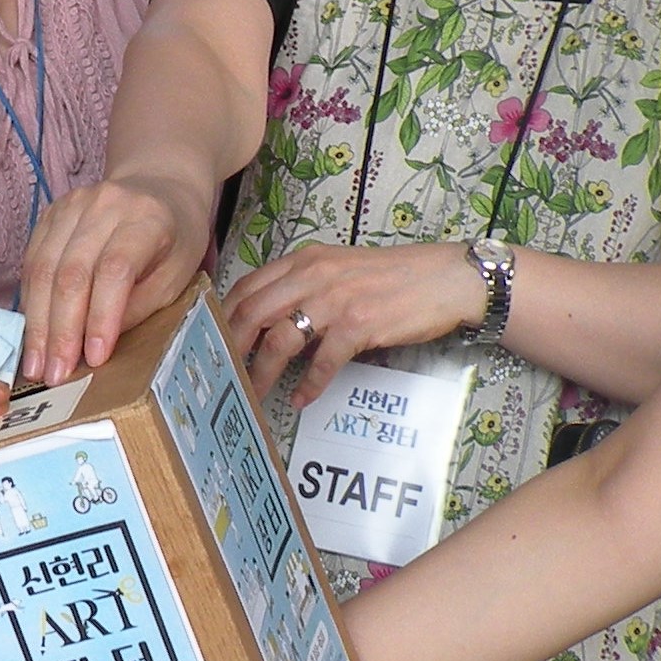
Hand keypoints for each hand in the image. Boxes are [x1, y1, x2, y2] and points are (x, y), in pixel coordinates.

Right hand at [16, 177, 208, 385]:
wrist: (159, 185)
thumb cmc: (175, 238)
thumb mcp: (177, 276)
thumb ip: (140, 306)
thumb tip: (96, 348)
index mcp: (147, 218)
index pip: (114, 270)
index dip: (100, 317)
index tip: (93, 359)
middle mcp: (105, 204)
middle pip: (70, 271)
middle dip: (60, 330)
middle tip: (54, 374)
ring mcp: (72, 204)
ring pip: (42, 268)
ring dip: (37, 322)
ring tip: (36, 364)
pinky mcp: (50, 212)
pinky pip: (31, 261)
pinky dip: (30, 301)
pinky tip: (32, 332)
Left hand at [222, 241, 488, 405]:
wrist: (446, 278)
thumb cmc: (394, 276)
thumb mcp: (339, 268)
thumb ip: (304, 285)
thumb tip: (272, 317)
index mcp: (304, 260)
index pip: (247, 287)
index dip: (225, 316)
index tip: (214, 340)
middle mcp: (313, 276)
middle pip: (253, 314)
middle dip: (233, 348)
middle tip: (225, 373)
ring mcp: (335, 300)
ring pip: (280, 340)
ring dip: (263, 372)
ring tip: (256, 393)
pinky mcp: (359, 325)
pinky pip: (322, 361)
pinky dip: (309, 384)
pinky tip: (302, 399)